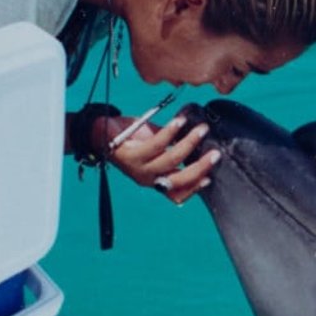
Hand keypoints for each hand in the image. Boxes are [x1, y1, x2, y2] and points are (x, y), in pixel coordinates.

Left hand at [94, 113, 220, 204]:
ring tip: (202, 129)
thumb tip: (200, 138)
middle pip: (178, 180)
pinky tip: (180, 120)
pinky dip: (171, 131)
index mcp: (155, 180)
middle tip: (215, 153)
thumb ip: (174, 147)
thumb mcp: (156, 147)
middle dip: (200, 167)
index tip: (210, 177)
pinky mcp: (130, 154)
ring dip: (190, 143)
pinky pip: (156, 144)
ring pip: (170, 160)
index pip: (176, 194)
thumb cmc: (131, 138)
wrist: (99, 132)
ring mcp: (138, 168)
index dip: (194, 189)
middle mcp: (147, 179)